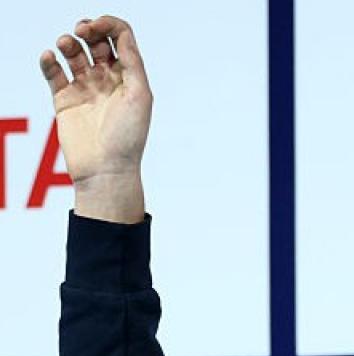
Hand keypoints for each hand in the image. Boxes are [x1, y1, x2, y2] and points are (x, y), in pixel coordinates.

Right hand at [40, 16, 151, 220]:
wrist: (106, 170)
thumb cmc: (128, 138)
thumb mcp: (140, 96)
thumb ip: (132, 62)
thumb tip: (121, 34)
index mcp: (128, 77)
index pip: (119, 37)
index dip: (108, 24)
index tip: (96, 26)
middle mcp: (107, 80)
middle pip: (96, 40)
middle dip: (88, 28)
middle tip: (82, 32)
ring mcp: (85, 89)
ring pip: (73, 52)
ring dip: (68, 41)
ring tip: (65, 44)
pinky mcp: (64, 100)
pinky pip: (53, 72)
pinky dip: (48, 60)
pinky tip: (49, 57)